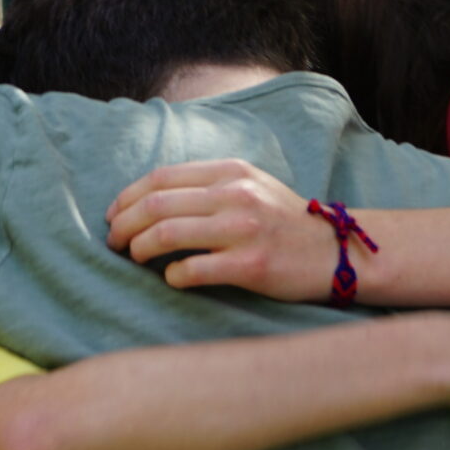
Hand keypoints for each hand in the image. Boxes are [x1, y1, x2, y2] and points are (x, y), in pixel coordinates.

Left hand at [105, 158, 337, 298]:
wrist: (336, 251)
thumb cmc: (283, 221)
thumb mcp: (250, 185)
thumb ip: (207, 185)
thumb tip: (148, 199)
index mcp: (230, 171)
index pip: (160, 178)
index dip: (127, 198)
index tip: (113, 216)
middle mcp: (235, 195)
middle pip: (156, 205)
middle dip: (123, 225)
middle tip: (113, 242)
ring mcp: (243, 230)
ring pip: (167, 235)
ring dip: (139, 249)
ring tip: (135, 258)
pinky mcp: (251, 265)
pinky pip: (192, 270)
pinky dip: (172, 275)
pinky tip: (171, 278)